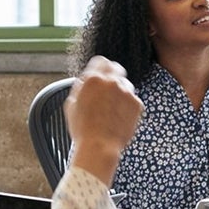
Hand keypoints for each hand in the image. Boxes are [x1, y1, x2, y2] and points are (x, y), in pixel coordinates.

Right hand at [65, 57, 142, 184]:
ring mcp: (127, 92)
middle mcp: (112, 81)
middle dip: (112, 75)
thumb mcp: (72, 103)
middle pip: (116, 68)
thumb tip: (86, 81)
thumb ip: (81, 87)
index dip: (99, 67)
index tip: (100, 73)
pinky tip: (118, 117)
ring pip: (125, 84)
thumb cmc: (82, 129)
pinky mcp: (137, 104)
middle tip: (108, 88)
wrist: (99, 147)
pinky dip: (127, 105)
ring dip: (120, 92)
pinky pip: (132, 99)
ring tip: (111, 109)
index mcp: (93, 79)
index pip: (101, 61)